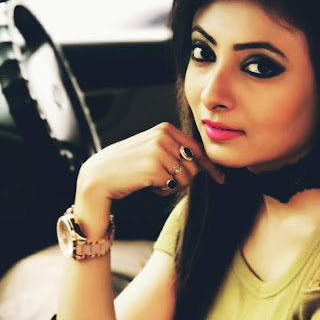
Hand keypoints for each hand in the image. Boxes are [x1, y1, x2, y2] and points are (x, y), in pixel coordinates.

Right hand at [77, 122, 224, 202]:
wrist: (99, 176)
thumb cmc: (126, 166)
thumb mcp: (152, 149)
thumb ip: (174, 150)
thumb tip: (203, 165)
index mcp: (165, 129)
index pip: (198, 148)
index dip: (210, 167)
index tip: (221, 179)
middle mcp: (163, 136)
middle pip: (194, 166)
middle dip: (184, 179)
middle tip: (164, 182)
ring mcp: (159, 151)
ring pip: (186, 178)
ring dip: (173, 186)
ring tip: (154, 182)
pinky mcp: (154, 167)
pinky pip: (173, 186)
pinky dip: (163, 190)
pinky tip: (148, 185)